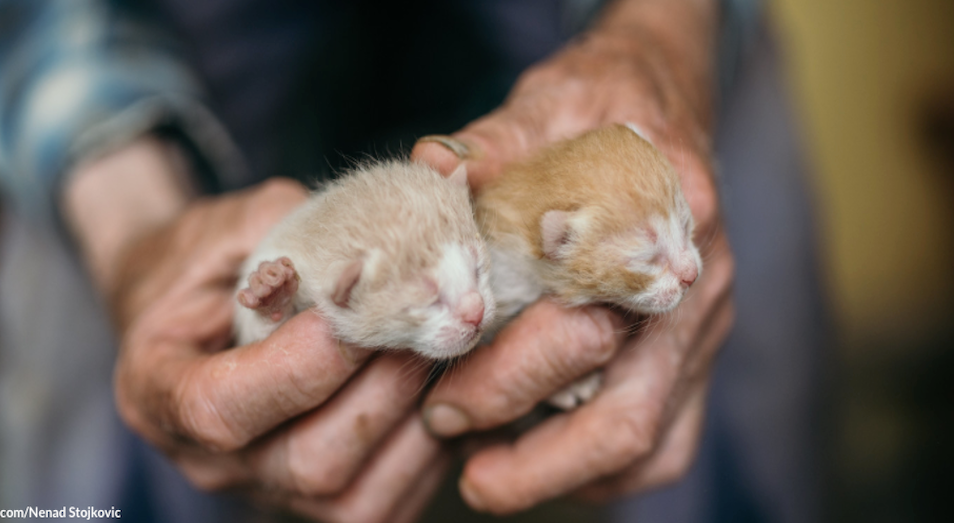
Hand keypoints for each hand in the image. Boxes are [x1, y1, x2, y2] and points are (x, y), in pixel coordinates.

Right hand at [101, 174, 446, 521]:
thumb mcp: (225, 228)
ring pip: (358, 496)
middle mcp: (210, 461)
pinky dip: (429, 450)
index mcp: (158, 389)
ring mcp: (267, 490)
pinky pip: (388, 504)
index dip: (299, 366)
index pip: (221, 409)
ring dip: (417, 418)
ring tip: (442, 347)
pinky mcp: (319, 503)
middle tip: (426, 319)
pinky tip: (442, 388)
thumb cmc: (207, 263)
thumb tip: (381, 237)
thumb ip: (288, 229)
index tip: (354, 304)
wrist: (197, 308)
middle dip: (382, 386)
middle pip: (309, 464)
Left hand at [411, 0, 733, 512]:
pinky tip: (549, 460)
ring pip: (655, 441)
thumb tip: (430, 169)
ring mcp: (701, 325)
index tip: (441, 406)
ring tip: (490, 479)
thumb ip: (491, 146)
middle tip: (460, 463)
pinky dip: (609, 467)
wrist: (662, 103)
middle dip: (537, 456)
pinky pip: (672, 437)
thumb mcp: (546, 105)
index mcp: (663, 220)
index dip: (509, 378)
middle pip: (628, 409)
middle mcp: (693, 284)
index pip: (588, 326)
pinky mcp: (694, 350)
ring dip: (569, 474)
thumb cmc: (599, 105)